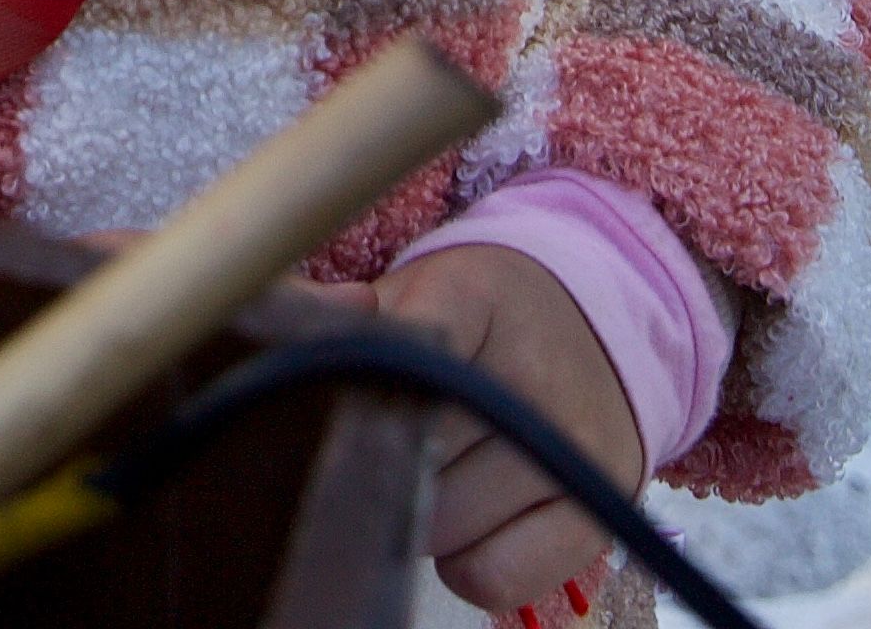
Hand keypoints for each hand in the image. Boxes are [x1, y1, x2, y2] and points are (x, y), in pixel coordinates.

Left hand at [368, 239, 642, 614]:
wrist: (598, 334)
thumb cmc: (483, 320)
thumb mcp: (418, 290)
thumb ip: (336, 313)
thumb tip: (272, 322)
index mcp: (479, 296)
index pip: (399, 349)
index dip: (358, 387)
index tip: (341, 395)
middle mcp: (535, 374)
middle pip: (407, 455)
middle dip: (382, 459)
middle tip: (393, 437)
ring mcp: (571, 451)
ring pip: (440, 525)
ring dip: (419, 515)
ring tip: (438, 470)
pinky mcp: (591, 517)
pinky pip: (490, 579)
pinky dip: (463, 564)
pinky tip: (470, 517)